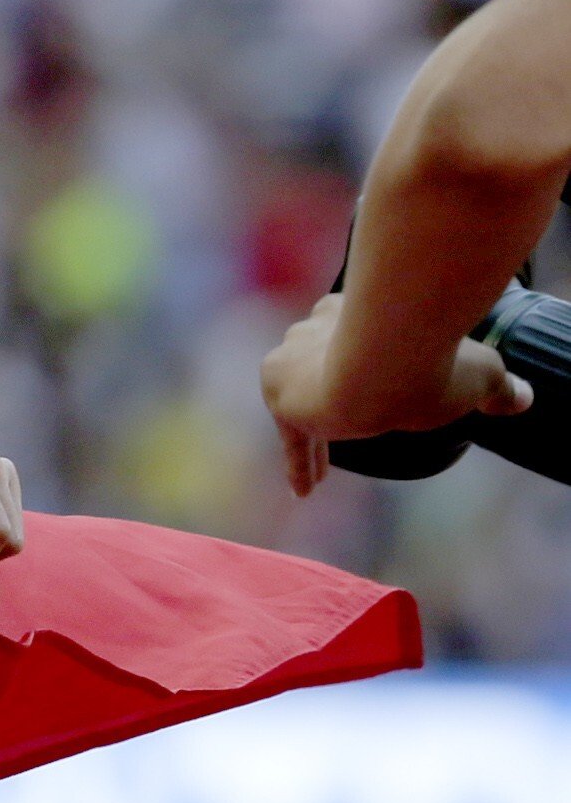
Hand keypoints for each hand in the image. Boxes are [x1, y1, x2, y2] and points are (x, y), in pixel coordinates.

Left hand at [259, 291, 531, 496]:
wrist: (382, 361)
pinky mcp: (280, 392)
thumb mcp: (477, 372)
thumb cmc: (433, 358)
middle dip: (319, 388)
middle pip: (313, 362)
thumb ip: (493, 385)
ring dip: (307, 427)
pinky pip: (290, 435)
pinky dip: (299, 460)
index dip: (351, 356)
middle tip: (331, 421)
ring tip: (316, 473)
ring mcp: (290, 358)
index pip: (346, 335)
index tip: (353, 378)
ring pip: (298, 398)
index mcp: (354, 313)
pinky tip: (306, 490)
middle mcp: (313, 328)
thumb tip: (521, 397)